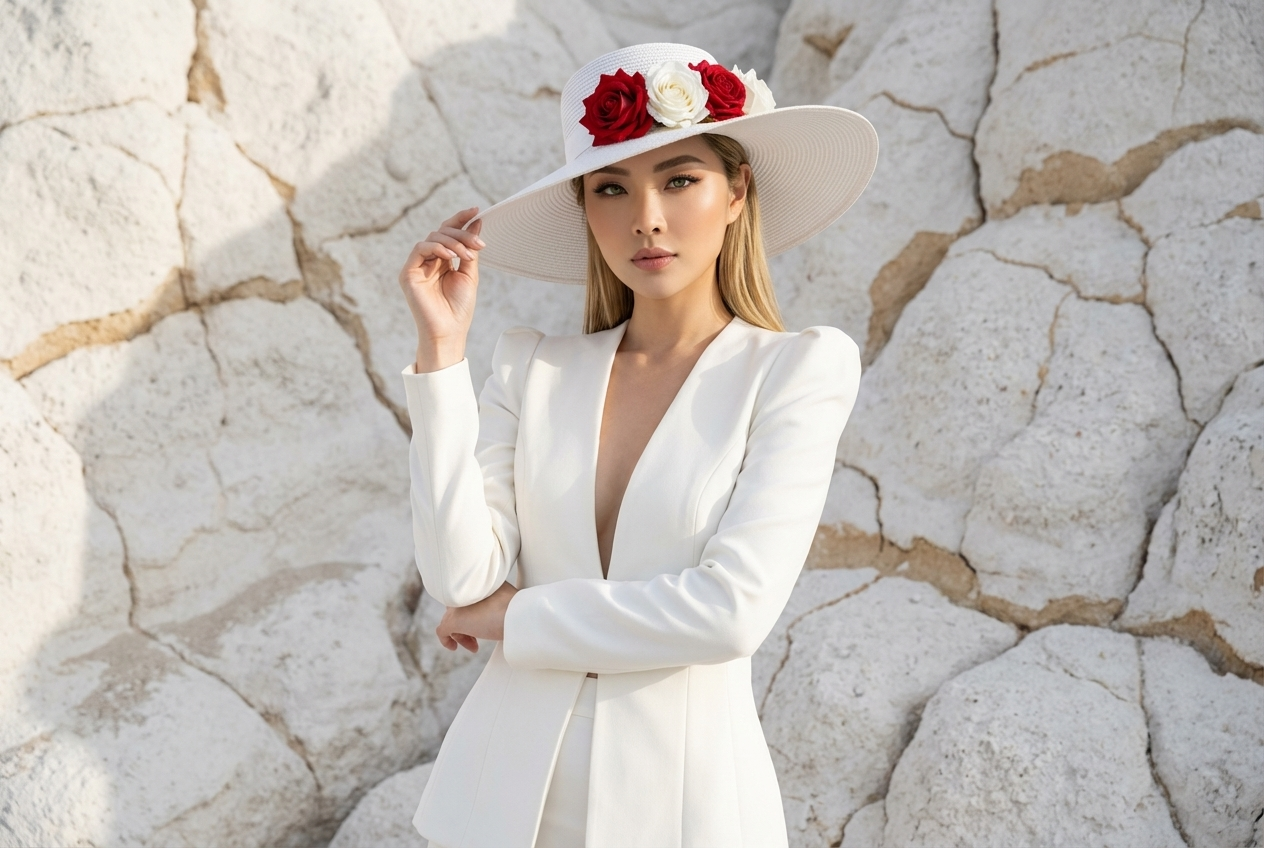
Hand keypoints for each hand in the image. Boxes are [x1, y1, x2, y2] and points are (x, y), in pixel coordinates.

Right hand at [398, 207, 484, 371]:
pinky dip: (438, 248)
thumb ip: (470, 249)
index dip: (461, 219)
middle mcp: (429, 261)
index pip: (449, 233)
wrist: (448, 331)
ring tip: (468, 255)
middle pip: (442, 232)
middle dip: (462, 234)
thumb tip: (477, 223)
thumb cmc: (459, 308)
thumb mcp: (470, 274)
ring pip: (433, 237)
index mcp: (443, 261)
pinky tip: (452, 257)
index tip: (477, 210)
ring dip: (454, 242)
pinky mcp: (408, 273)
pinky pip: (421, 248)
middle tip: (479, 244)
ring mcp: (417, 266)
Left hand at [435, 580, 518, 652]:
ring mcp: (457, 605)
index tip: (482, 621)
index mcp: (476, 583)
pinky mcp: (453, 620)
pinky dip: (446, 640)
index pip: (466, 596)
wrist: (517, 616)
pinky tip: (454, 647)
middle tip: (477, 637)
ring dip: (461, 634)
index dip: (472, 611)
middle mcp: (464, 591)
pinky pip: (442, 631)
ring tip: (475, 645)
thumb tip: (498, 606)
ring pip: (450, 620)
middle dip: (466, 624)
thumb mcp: (506, 596)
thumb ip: (495, 597)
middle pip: (457, 608)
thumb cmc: (516, 608)